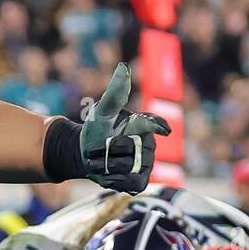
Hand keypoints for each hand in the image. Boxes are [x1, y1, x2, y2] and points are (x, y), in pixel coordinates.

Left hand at [77, 63, 170, 193]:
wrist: (86, 154)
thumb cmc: (97, 129)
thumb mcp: (102, 110)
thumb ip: (115, 92)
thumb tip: (123, 67)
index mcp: (141, 125)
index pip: (151, 124)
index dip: (156, 126)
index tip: (163, 129)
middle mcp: (147, 144)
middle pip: (129, 148)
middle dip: (107, 148)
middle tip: (97, 146)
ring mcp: (146, 163)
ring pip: (128, 166)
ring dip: (107, 164)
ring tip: (101, 159)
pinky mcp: (141, 180)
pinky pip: (131, 182)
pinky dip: (114, 179)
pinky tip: (106, 174)